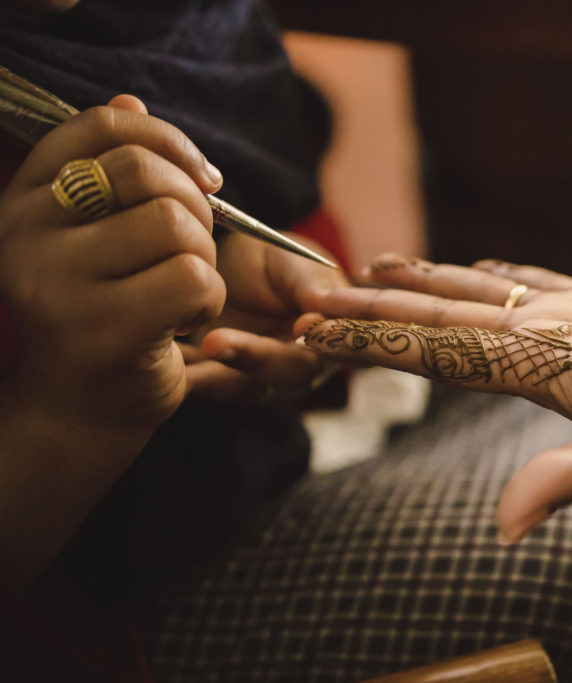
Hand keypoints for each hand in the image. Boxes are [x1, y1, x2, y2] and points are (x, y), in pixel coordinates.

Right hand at [0, 94, 223, 436]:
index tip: (204, 181)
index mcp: (25, 198)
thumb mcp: (94, 235)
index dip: (169, 140)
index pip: (102, 126)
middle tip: (195, 246)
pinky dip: (209, 300)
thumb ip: (109, 170)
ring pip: (176, 227)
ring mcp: (59, 283)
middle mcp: (26, 233)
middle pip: (147, 174)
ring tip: (184, 289)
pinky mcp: (102, 329)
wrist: (80, 408)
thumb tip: (131, 97)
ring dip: (204, 259)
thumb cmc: (102, 312)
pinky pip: (194, 280)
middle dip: (196, 207)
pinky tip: (183, 320)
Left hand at [183, 229, 348, 402]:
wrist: (236, 273)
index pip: (334, 344)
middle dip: (252, 357)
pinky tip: (156, 361)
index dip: (322, 339)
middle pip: (284, 372)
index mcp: (328, 337)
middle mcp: (296, 366)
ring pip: (240, 385)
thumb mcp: (295, 264)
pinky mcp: (216, 380)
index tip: (302, 324)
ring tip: (179, 357)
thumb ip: (308, 285)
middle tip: (217, 342)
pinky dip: (180, 375)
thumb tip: (321, 304)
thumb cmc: (278, 266)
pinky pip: (199, 383)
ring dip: (211, 375)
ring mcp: (256, 379)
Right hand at [298, 254, 571, 543]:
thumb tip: (506, 525)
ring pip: (483, 288)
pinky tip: (475, 267)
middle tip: (313, 298)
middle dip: (376, 307)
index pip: (441, 347)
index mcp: (550, 353)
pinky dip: (487, 274)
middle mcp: (557, 319)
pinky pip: (531, 280)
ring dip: (424, 281)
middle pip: (447, 311)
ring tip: (376, 268)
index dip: (373, 340)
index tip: (314, 330)